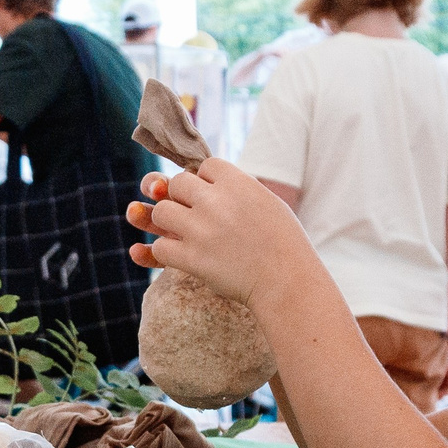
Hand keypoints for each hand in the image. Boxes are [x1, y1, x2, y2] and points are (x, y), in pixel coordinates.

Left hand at [126, 158, 317, 310]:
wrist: (287, 281)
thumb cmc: (284, 243)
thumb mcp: (268, 202)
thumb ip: (238, 188)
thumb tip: (209, 181)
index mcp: (238, 183)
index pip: (206, 166)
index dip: (207, 180)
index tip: (215, 196)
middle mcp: (216, 201)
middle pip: (178, 183)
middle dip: (182, 197)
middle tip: (194, 215)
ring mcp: (200, 229)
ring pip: (161, 212)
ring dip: (168, 222)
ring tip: (184, 233)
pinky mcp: (192, 258)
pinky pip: (160, 247)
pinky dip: (167, 251)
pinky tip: (182, 256)